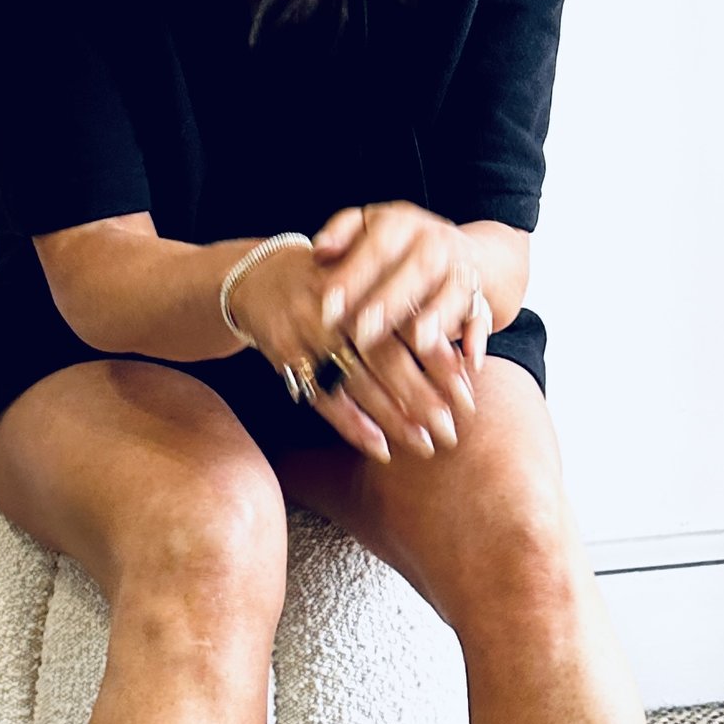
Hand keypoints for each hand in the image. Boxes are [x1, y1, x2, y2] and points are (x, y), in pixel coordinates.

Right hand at [224, 208, 485, 464]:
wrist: (256, 276)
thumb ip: (407, 310)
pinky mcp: (286, 356)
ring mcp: (309, 333)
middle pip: (387, 358)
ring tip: (425, 445)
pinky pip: (323, 397)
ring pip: (357, 383)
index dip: (440, 360)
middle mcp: (339, 309)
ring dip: (393, 419)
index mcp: (367, 284)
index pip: (411, 326)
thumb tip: (462, 354)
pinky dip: (352, 424)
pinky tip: (380, 447)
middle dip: (422, 397)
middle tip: (452, 430)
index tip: (468, 390)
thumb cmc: (331, 283)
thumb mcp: (368, 280)